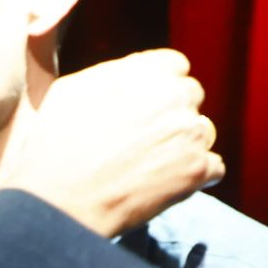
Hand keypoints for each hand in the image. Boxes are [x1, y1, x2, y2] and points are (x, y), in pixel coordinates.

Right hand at [0, 48, 223, 236]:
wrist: (58, 200)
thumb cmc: (55, 148)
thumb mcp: (70, 90)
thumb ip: (110, 75)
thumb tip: (125, 74)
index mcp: (146, 70)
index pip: (176, 67)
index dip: (162, 89)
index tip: (148, 109)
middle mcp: (173, 94)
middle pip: (192, 98)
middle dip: (174, 117)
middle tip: (144, 143)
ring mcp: (190, 132)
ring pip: (203, 133)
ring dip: (184, 148)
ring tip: (148, 169)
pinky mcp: (198, 169)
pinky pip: (213, 169)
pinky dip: (194, 180)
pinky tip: (162, 187)